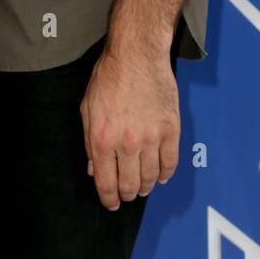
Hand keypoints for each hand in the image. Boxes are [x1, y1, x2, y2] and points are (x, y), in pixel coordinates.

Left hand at [79, 43, 178, 209]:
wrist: (137, 55)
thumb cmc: (109, 77)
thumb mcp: (88, 109)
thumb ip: (89, 142)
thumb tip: (94, 170)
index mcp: (102, 139)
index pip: (106, 183)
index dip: (109, 199)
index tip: (112, 204)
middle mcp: (126, 143)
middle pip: (130, 185)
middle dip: (127, 194)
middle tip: (127, 194)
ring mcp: (151, 138)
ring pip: (151, 178)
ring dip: (146, 186)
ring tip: (143, 186)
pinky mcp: (171, 130)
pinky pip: (170, 163)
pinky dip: (166, 174)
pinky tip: (161, 175)